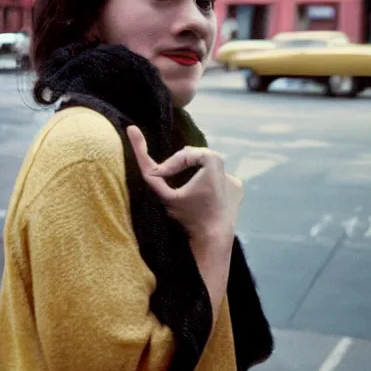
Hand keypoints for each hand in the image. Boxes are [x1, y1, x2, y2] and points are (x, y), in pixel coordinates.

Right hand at [126, 126, 242, 248]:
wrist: (212, 241)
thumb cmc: (188, 216)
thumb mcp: (164, 193)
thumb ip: (147, 166)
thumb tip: (132, 129)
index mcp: (213, 160)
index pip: (184, 155)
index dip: (169, 165)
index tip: (159, 177)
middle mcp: (227, 167)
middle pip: (197, 159)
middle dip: (181, 167)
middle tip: (168, 179)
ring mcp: (234, 180)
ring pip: (208, 170)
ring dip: (194, 175)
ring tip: (182, 187)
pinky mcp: (238, 192)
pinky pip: (219, 183)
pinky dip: (208, 186)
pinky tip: (200, 198)